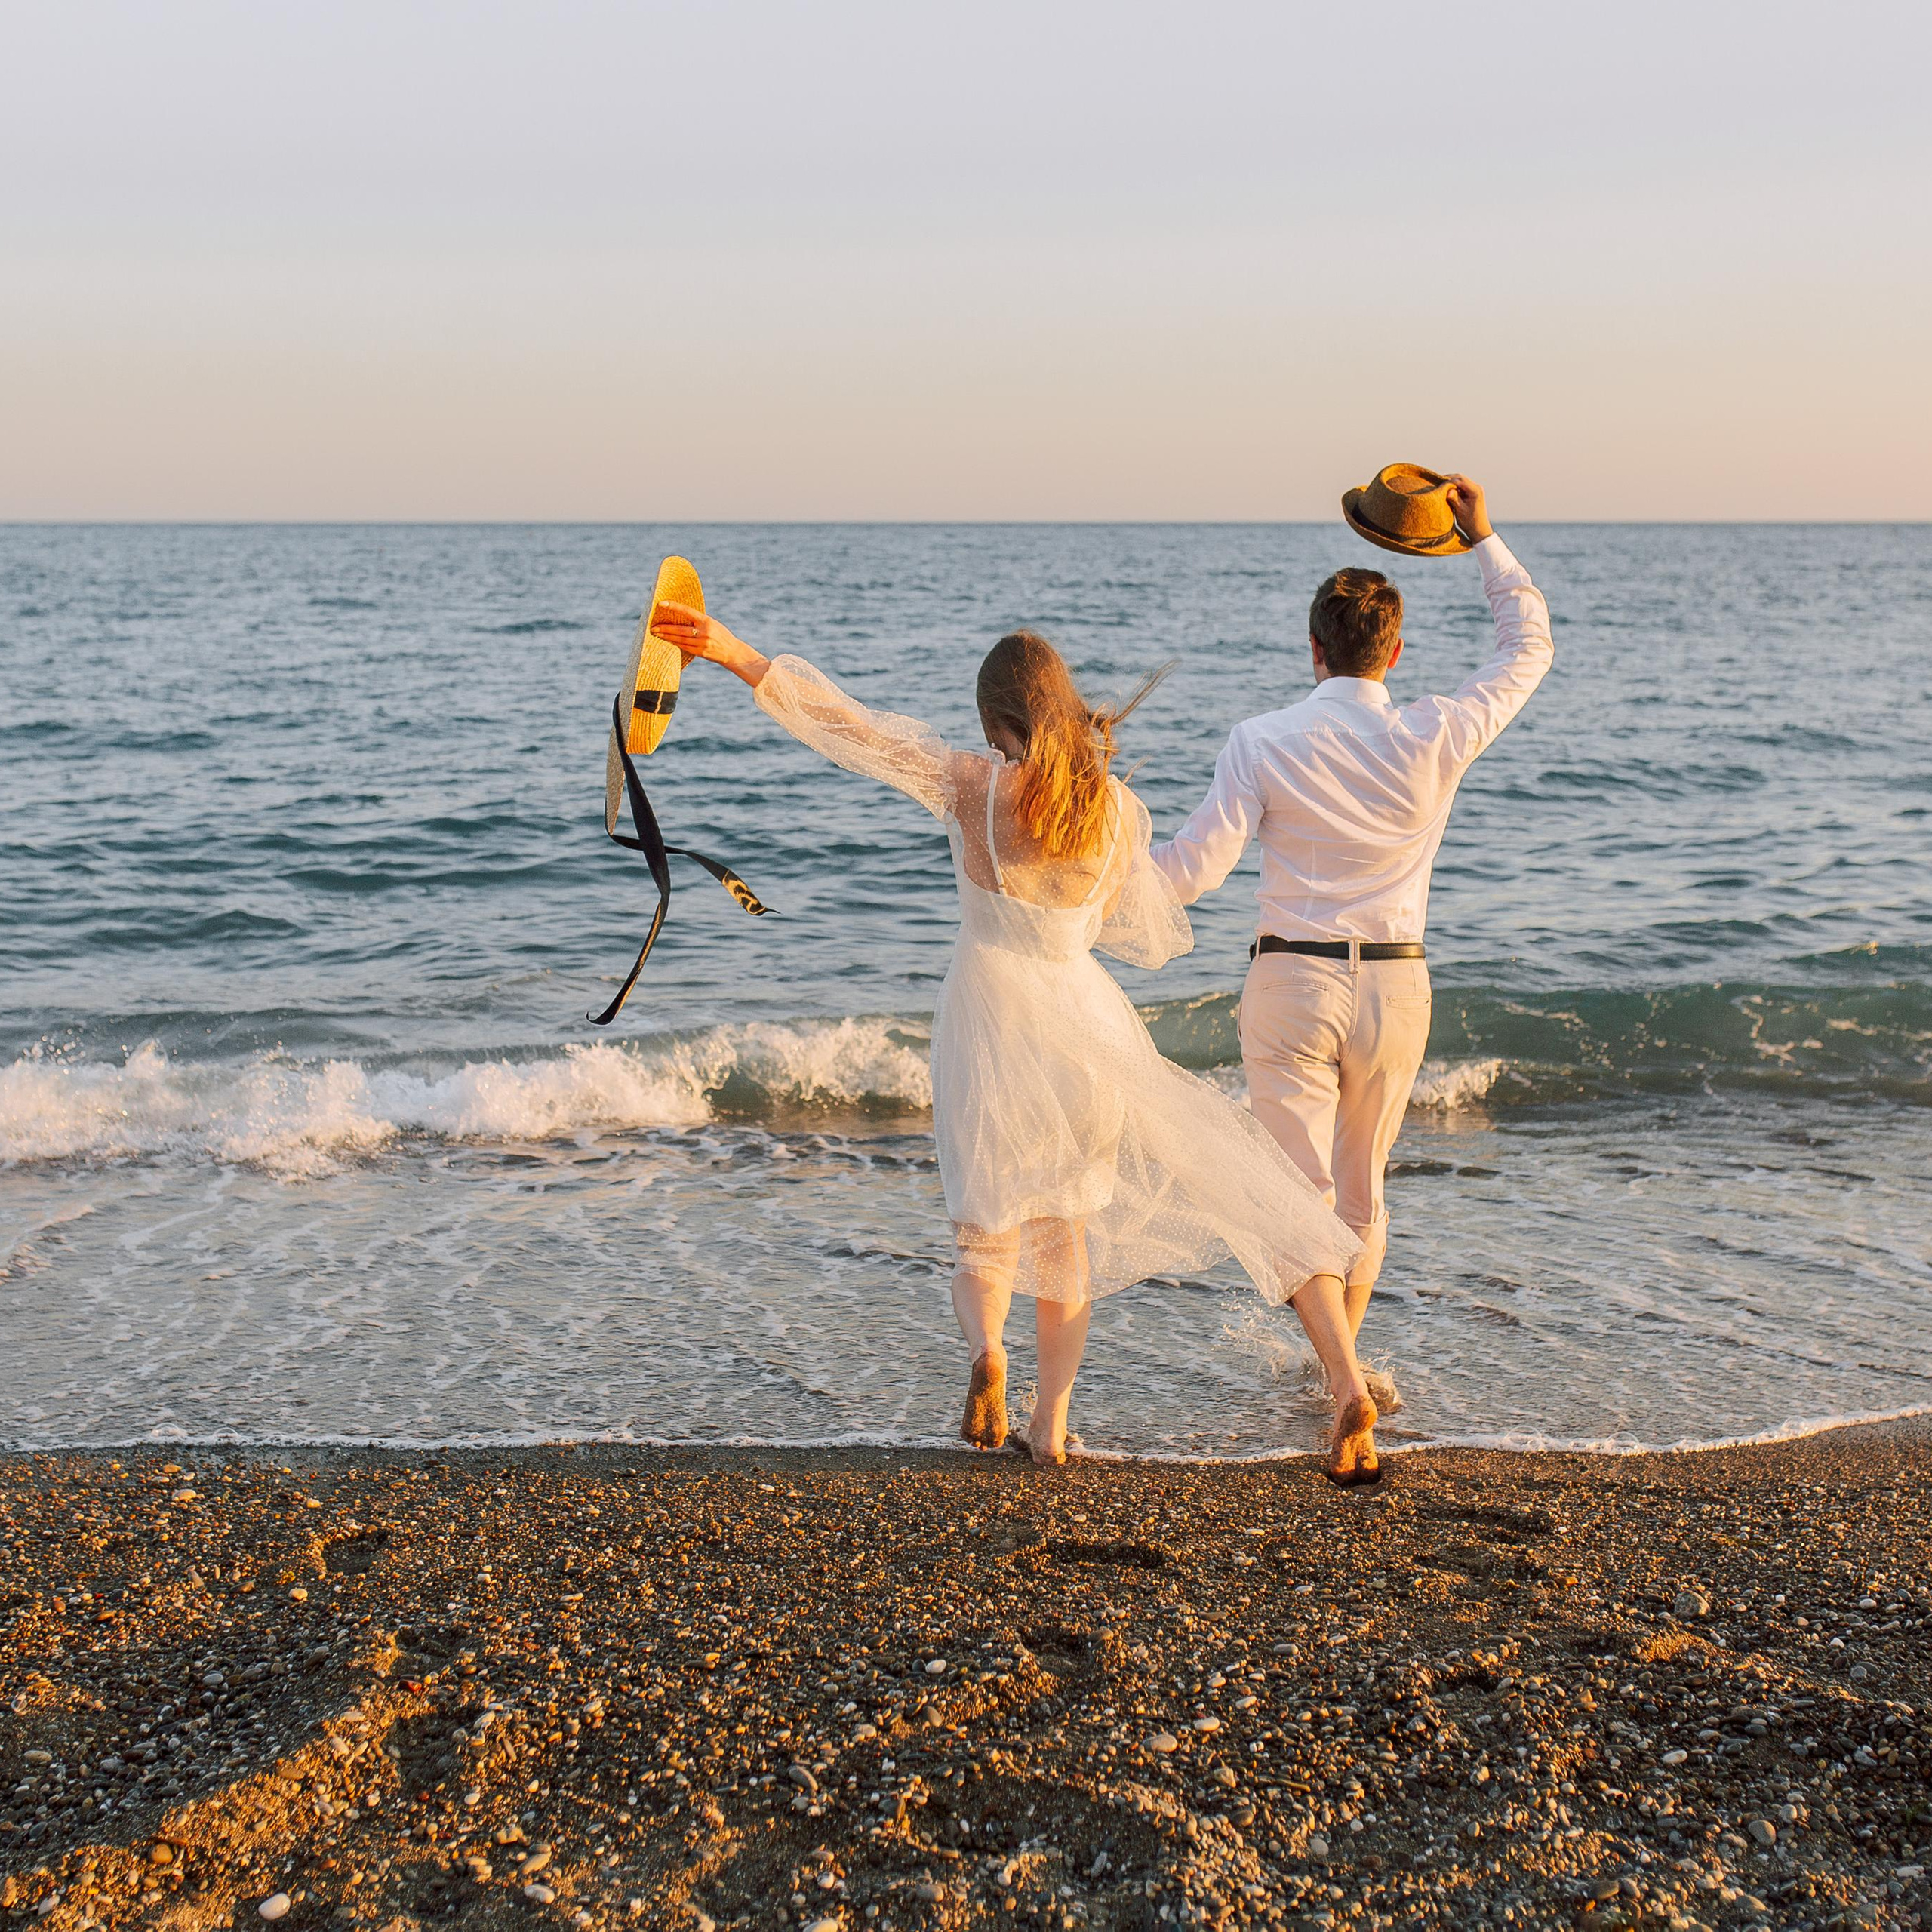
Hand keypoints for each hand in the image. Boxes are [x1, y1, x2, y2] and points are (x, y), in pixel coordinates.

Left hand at [648, 599, 769, 687]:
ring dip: (667, 637)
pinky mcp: (701, 653)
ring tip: (657, 634)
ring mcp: (702, 644)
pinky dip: (675, 644)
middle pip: (680, 630)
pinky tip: (667, 641)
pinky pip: (684, 647)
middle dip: (665, 628)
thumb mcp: (712, 623)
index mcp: (707, 621)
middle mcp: (704, 632)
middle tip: (653, 627)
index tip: (661, 604)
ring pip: (680, 640)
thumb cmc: (721, 635)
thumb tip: (680, 616)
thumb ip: (698, 621)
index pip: (687, 611)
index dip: (673, 606)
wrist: (732, 652)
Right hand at [1443, 475, 1492, 542]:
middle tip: (1437, 483)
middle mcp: (1476, 488)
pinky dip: (1453, 488)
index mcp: (1476, 490)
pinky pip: (1461, 487)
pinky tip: (1446, 492)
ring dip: (1450, 484)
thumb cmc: (1470, 522)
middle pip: (1460, 479)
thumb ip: (1454, 499)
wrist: (1479, 530)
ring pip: (1460, 482)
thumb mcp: (1460, 510)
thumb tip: (1447, 490)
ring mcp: (1474, 490)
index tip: (1438, 485)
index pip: (1460, 480)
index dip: (1448, 481)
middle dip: (1448, 480)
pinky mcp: (1471, 494)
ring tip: (1440, 487)